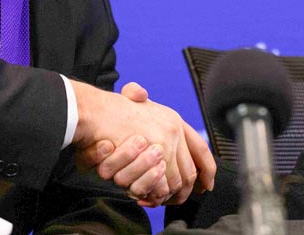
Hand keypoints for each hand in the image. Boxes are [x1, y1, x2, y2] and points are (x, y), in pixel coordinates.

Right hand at [71, 80, 215, 204]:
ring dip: (167, 194)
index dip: (207, 169)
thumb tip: (149, 104)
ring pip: (176, 180)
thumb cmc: (110, 111)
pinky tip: (146, 196)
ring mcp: (166, 142)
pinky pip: (162, 184)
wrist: (96, 111)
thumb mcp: (134, 103)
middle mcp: (174, 130)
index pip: (200, 148)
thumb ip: (144, 104)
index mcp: (173, 119)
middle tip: (175, 199)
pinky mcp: (156, 154)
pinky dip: (155, 194)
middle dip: (185, 191)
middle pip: (189, 170)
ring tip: (156, 199)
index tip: (206, 184)